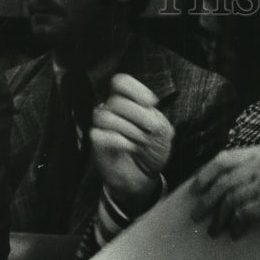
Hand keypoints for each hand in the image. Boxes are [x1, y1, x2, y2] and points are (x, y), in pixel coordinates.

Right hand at [89, 74, 173, 216]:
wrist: (144, 176)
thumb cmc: (152, 150)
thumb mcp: (163, 131)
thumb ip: (156, 116)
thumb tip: (147, 107)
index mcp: (127, 103)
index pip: (120, 82)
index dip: (135, 89)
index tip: (152, 103)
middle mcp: (111, 111)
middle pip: (116, 101)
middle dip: (139, 115)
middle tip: (151, 130)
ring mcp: (101, 127)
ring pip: (105, 116)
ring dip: (130, 129)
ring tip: (141, 142)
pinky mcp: (95, 145)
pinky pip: (98, 135)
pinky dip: (119, 141)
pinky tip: (131, 147)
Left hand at [189, 144, 259, 244]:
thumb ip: (250, 173)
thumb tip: (213, 187)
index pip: (224, 159)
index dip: (205, 174)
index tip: (194, 189)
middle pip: (223, 180)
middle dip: (206, 200)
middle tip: (197, 215)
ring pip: (229, 199)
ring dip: (218, 218)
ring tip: (214, 230)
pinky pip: (240, 215)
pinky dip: (235, 227)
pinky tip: (235, 234)